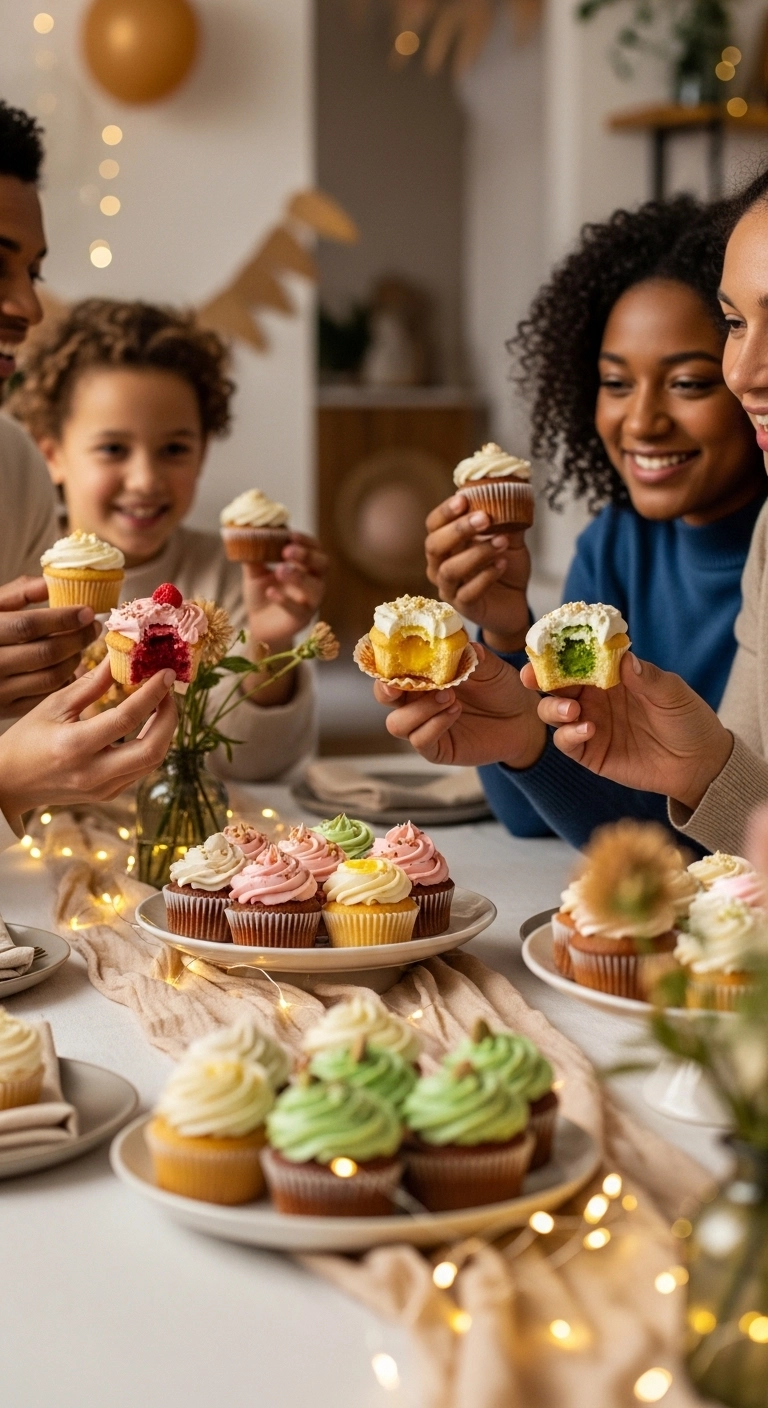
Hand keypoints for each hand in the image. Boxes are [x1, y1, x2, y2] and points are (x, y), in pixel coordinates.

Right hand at [0, 576, 99, 717]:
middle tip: (93, 628)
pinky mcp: (7, 709)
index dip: (62, 618)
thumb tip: (50, 583)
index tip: (87, 611)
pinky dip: (64, 683)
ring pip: (51, 678)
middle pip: (46, 653)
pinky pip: (46, 698)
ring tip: (81, 647)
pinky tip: (68, 669)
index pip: (29, 625)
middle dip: (77, 639)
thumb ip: (18, 593)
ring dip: (75, 661)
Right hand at [0, 657, 177, 828]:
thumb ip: (91, 683)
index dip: (153, 694)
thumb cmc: (27, 739)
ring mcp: (103, 789)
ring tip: (160, 705)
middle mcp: (93, 773)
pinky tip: (147, 726)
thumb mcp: (54, 705)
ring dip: (164, 732)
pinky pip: (141, 771)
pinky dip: (151, 746)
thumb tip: (119, 658)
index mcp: (75, 746)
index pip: (127, 718)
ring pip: (152, 762)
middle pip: (152, 750)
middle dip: (170, 718)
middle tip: (168, 693)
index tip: (167, 674)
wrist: (10, 783)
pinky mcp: (108, 795)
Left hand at [242, 533, 327, 653]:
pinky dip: (285, 600)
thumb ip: (253, 556)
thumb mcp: (254, 572)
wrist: (258, 625)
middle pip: (323, 565)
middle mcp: (314, 582)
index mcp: (306, 566)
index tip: (290, 534)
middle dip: (307, 555)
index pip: (315, 548)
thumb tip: (245, 536)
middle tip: (287, 551)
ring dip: (299, 577)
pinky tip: (270, 592)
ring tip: (279, 570)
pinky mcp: (302, 619)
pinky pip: (299, 610)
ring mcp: (310, 602)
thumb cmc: (262, 594)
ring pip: (316, 588)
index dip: (306, 541)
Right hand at [373, 643, 545, 767]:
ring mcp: (425, 725)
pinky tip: (455, 712)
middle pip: (384, 697)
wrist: (523, 718)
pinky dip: (434, 725)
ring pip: (397, 724)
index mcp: (423, 675)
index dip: (384, 663)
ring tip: (449, 697)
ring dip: (418, 709)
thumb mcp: (489, 666)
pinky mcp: (437, 748)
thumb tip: (460, 641)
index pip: (392, 669)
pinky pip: (420, 740)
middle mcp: (417, 700)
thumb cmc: (501, 688)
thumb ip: (471, 655)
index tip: (388, 656)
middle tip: (400, 683)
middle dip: (386, 690)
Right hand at [425, 494, 530, 652]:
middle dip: (458, 529)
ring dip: (476, 553)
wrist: (515, 603)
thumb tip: (512, 494)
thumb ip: (506, 519)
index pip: (434, 525)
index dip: (445, 512)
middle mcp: (440, 566)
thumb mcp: (509, 538)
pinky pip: (468, 593)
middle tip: (484, 518)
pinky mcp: (464, 608)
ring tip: (501, 541)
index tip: (464, 498)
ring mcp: (449, 588)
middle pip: (434, 546)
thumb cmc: (504, 566)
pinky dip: (486, 577)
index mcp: (446, 544)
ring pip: (449, 570)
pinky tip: (502, 565)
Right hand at [527, 653, 733, 809]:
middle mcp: (594, 697)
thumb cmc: (688, 720)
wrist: (699, 764)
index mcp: (610, 675)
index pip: (578, 658)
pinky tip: (587, 730)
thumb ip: (647, 677)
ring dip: (553, 708)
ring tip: (572, 711)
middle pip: (556, 684)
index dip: (558, 651)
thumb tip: (623, 659)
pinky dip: (568, 735)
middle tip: (534, 678)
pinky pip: (566, 742)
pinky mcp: (590, 752)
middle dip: (540, 678)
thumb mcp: (673, 693)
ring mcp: (589, 724)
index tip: (544, 646)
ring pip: (552, 712)